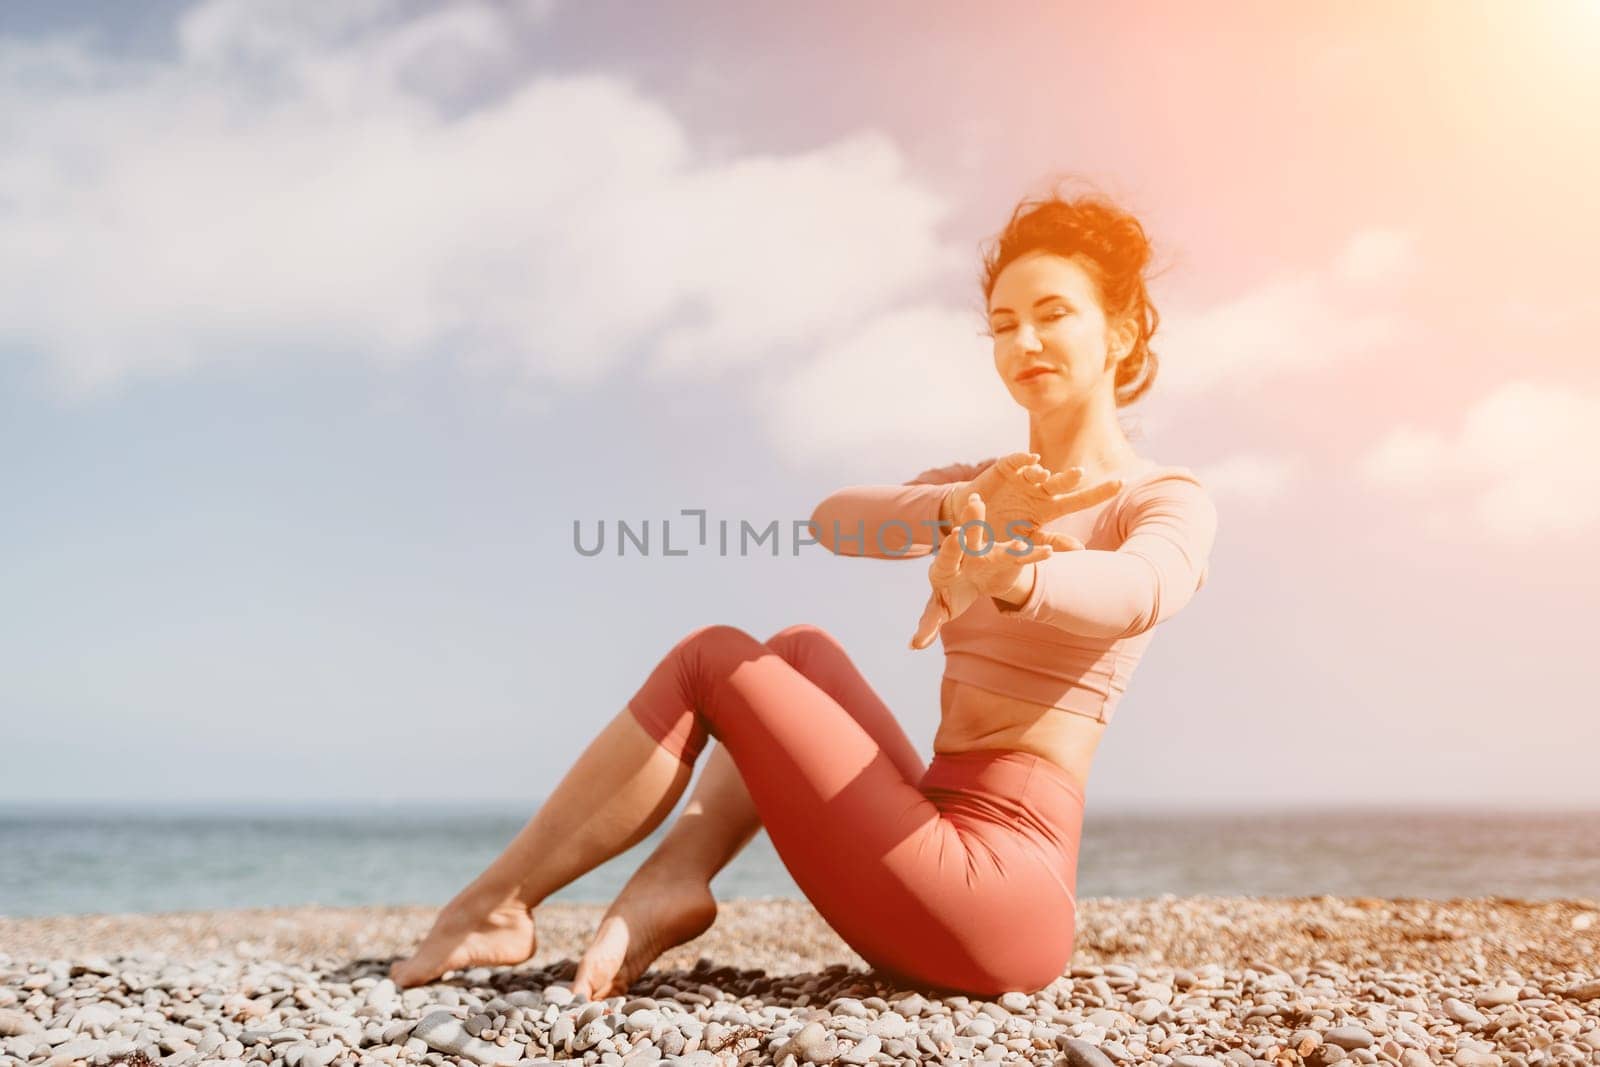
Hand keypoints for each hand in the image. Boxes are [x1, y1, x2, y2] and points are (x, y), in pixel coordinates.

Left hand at [910, 491, 1083, 649]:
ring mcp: (990, 554)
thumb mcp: (940, 609)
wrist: (973, 581)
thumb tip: (913, 646)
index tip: (955, 536)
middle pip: (970, 538)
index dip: (951, 548)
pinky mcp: (1008, 559)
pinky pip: (1023, 557)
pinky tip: (1051, 553)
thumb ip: (928, 625)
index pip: (947, 556)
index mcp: (946, 566)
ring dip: (1010, 545)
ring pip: (1000, 548)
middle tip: (975, 503)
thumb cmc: (952, 594)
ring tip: (1019, 543)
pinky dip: (1035, 555)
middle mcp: (968, 554)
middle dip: (973, 521)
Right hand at [944, 452, 1123, 539]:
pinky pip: (1016, 460)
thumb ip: (1052, 542)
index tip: (1122, 483)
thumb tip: (1081, 548)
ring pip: (1038, 471)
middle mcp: (1040, 489)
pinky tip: (1032, 459)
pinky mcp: (1005, 469)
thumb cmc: (1003, 531)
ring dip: (1041, 472)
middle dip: (1070, 477)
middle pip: (1061, 482)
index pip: (1080, 499)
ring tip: (1042, 474)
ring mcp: (1023, 478)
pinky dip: (1023, 459)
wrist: (972, 521)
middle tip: (1080, 474)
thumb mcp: (1027, 539)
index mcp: (1050, 506)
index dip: (1100, 492)